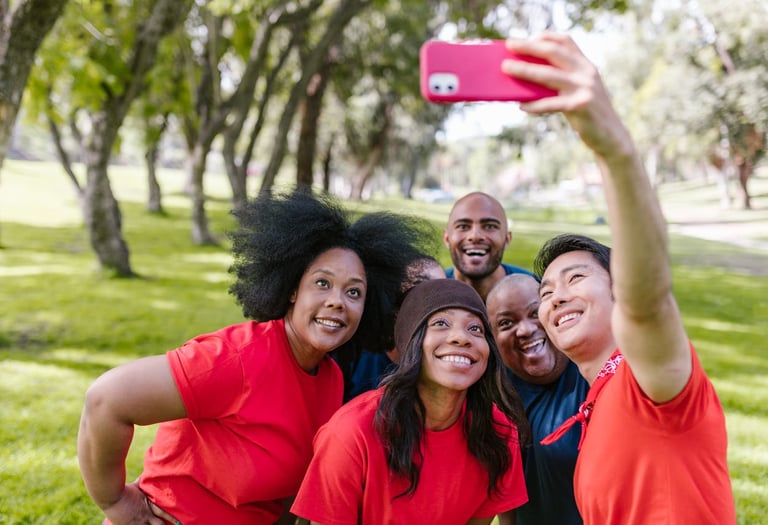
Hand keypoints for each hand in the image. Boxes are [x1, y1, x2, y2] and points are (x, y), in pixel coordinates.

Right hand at [102, 481, 180, 524]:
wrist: (111, 494)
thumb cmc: (124, 488)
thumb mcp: (136, 485)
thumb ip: (143, 482)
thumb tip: (150, 471)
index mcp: (149, 505)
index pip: (164, 514)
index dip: (172, 519)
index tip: (180, 523)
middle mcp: (145, 515)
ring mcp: (137, 522)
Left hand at [502, 32, 633, 159]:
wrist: (611, 136)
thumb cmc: (587, 114)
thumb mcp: (578, 91)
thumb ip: (560, 82)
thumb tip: (525, 78)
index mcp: (586, 65)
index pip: (566, 41)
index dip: (545, 36)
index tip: (527, 38)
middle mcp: (586, 72)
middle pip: (554, 53)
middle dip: (529, 46)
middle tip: (509, 44)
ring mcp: (584, 88)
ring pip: (548, 75)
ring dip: (525, 70)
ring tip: (506, 69)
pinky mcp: (580, 106)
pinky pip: (551, 104)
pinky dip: (534, 105)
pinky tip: (521, 106)